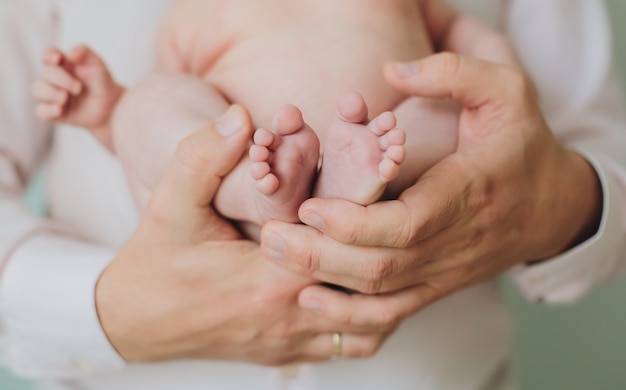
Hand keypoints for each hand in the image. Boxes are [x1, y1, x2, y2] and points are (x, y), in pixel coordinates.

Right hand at [32, 46, 122, 149]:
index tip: (58, 59)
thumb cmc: (101, 82)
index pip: (48, 55)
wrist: (111, 107)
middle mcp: (53, 78)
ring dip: (50, 93)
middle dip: (61, 80)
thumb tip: (70, 54)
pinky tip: (60, 110)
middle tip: (78, 88)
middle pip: (45, 74)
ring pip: (38, 91)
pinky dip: (48, 110)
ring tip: (65, 98)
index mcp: (61, 63)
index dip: (49, 56)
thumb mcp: (97, 65)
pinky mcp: (54, 112)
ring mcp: (51, 95)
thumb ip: (85, 53)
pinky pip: (41, 111)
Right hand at [96, 118, 396, 364]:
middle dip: (392, 249)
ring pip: (370, 325)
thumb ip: (203, 157)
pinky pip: (349, 348)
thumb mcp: (170, 204)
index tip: (388, 178)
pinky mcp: (287, 354)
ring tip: (401, 255)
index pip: (341, 245)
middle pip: (368, 286)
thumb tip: (240, 117)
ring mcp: (291, 340)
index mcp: (268, 275)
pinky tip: (373, 296)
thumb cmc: (155, 263)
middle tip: (410, 217)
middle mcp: (289, 313)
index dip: (371, 213)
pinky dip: (372, 323)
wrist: (133, 322)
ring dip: (392, 291)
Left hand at [259, 53, 602, 316]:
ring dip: (324, 281)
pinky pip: (392, 313)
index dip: (355, 223)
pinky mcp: (435, 285)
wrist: (552, 207)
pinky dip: (351, 314)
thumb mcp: (506, 92)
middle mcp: (454, 242)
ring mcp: (444, 270)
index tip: (309, 205)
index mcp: (467, 194)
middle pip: (381, 265)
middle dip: (320, 254)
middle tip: (270, 233)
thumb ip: (453, 73)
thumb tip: (393, 72)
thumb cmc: (521, 145)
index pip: (407, 224)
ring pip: (380, 293)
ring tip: (275, 257)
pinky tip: (311, 301)